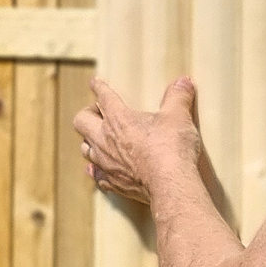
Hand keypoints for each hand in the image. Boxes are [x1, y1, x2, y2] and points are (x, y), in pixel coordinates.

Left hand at [73, 76, 201, 204]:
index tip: (95, 83)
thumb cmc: (171, 147)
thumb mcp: (179, 116)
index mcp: (119, 118)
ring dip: (89, 142)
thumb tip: (184, 82)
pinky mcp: (113, 183)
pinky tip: (99, 170)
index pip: (104, 97)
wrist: (170, 184)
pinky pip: (97, 175)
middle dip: (86, 114)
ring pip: (85, 149)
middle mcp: (106, 139)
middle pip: (81, 121)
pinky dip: (97, 171)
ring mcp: (106, 163)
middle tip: (96, 113)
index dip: (99, 87)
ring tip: (97, 140)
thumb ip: (178, 97)